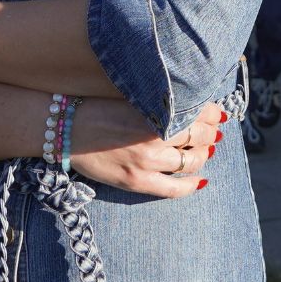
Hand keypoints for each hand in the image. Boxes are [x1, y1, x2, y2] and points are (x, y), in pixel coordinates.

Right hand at [69, 99, 224, 198]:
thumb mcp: (130, 92)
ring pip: (191, 162)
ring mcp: (146, 161)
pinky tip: (200, 180)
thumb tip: (189, 99)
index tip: (217, 111)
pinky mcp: (137, 181)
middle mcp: (154, 136)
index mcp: (154, 109)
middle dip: (211, 133)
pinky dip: (192, 185)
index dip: (213, 113)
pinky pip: (174, 189)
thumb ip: (159, 97)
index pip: (198, 112)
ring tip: (206, 150)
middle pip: (199, 137)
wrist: (63, 126)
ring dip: (204, 155)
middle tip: (214, 130)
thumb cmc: (95, 103)